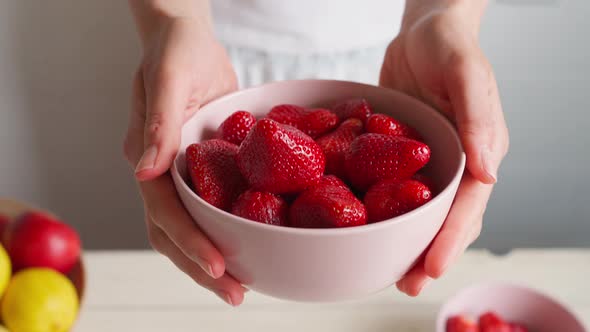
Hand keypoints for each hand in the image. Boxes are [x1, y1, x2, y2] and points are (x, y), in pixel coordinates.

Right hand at [123, 17, 245, 304]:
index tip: (219, 267)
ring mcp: (182, 173)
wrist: (188, 40)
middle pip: (175, 232)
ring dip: (214, 257)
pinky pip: (214, 204)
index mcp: (147, 157)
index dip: (190, 242)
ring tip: (244, 285)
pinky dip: (229, 229)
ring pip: (192, 225)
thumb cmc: (175, 50)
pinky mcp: (205, 167)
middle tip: (236, 294)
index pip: (165, 212)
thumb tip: (145, 172)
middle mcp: (162, 172)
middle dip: (202, 266)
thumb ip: (157, 122)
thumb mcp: (167, 77)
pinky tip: (254, 243)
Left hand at [380, 6, 508, 295]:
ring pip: (417, 211)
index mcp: (479, 152)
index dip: (451, 238)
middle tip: (407, 285)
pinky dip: (380, 210)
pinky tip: (360, 227)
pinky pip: (390, 188)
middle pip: (444, 219)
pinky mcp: (399, 157)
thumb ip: (479, 116)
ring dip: (404, 242)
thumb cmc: (449, 46)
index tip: (431, 267)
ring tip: (385, 272)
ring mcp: (425, 164)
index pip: (468, 205)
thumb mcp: (466, 72)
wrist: (421, 34)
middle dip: (428, 254)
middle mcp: (454, 165)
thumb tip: (488, 172)